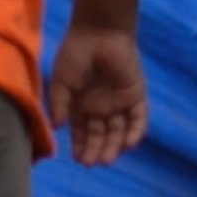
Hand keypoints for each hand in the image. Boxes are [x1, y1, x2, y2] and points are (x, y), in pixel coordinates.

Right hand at [48, 24, 148, 166]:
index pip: (81, 131)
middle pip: (100, 134)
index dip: (80, 145)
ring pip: (119, 130)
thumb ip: (60, 104)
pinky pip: (138, 118)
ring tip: (107, 159)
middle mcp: (100, 107)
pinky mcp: (135, 95)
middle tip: (92, 163)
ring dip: (114, 145)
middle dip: (96, 149)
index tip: (78, 159)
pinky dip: (136, 131)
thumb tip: (58, 127)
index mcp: (80, 105)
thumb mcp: (61, 81)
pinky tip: (130, 145)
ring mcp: (119, 102)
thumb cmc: (75, 54)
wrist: (99, 33)